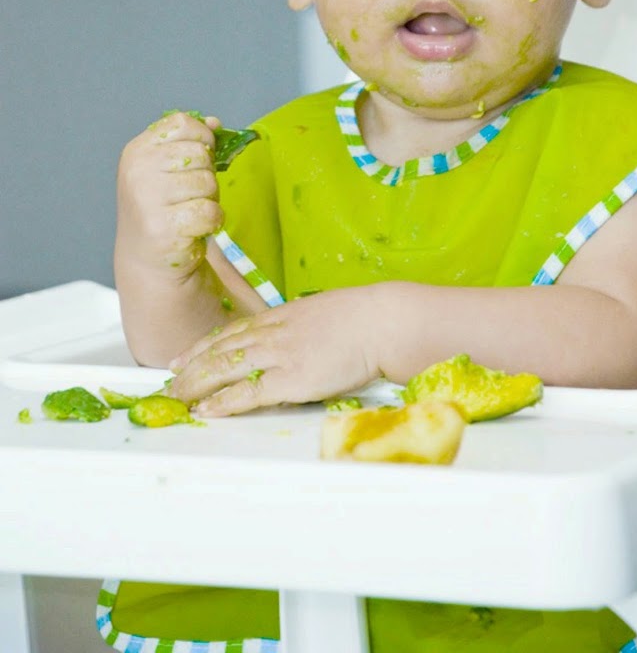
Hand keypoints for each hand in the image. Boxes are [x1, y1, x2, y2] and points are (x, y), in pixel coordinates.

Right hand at [116, 110, 223, 278]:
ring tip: (190, 211)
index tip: (199, 157)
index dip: (202, 137)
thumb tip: (214, 122)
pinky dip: (212, 221)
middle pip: (200, 154)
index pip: (182, 123)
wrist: (147, 258)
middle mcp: (137, 170)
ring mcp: (147, 198)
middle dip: (207, 174)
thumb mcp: (168, 169)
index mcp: (137, 150)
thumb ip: (190, 142)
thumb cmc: (163, 208)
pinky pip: (211, 211)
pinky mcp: (163, 227)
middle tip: (191, 195)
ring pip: (208, 183)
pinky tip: (195, 227)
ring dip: (210, 199)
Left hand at [166, 288, 382, 414]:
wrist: (381, 322)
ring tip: (176, 397)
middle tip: (168, 383)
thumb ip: (300, 328)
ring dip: (196, 384)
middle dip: (190, 367)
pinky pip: (248, 393)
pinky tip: (206, 409)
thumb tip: (294, 340)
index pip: (230, 333)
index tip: (182, 356)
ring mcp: (280, 355)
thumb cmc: (362, 319)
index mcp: (280, 317)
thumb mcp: (321, 314)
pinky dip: (223, 401)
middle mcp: (273, 334)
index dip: (202, 346)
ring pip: (224, 368)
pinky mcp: (292, 379)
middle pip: (219, 349)